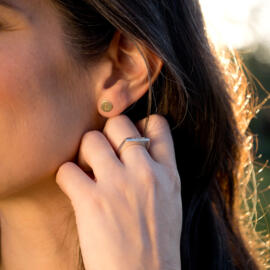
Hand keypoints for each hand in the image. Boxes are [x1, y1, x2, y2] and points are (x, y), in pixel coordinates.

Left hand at [55, 114, 181, 269]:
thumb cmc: (156, 242)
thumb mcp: (170, 200)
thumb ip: (158, 170)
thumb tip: (137, 147)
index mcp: (168, 173)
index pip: (157, 125)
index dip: (141, 123)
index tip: (130, 135)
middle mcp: (144, 173)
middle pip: (118, 123)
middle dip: (107, 132)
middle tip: (103, 151)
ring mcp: (118, 185)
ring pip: (90, 139)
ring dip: (84, 152)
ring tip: (86, 169)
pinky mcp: (92, 202)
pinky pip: (67, 169)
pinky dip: (67, 176)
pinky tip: (74, 188)